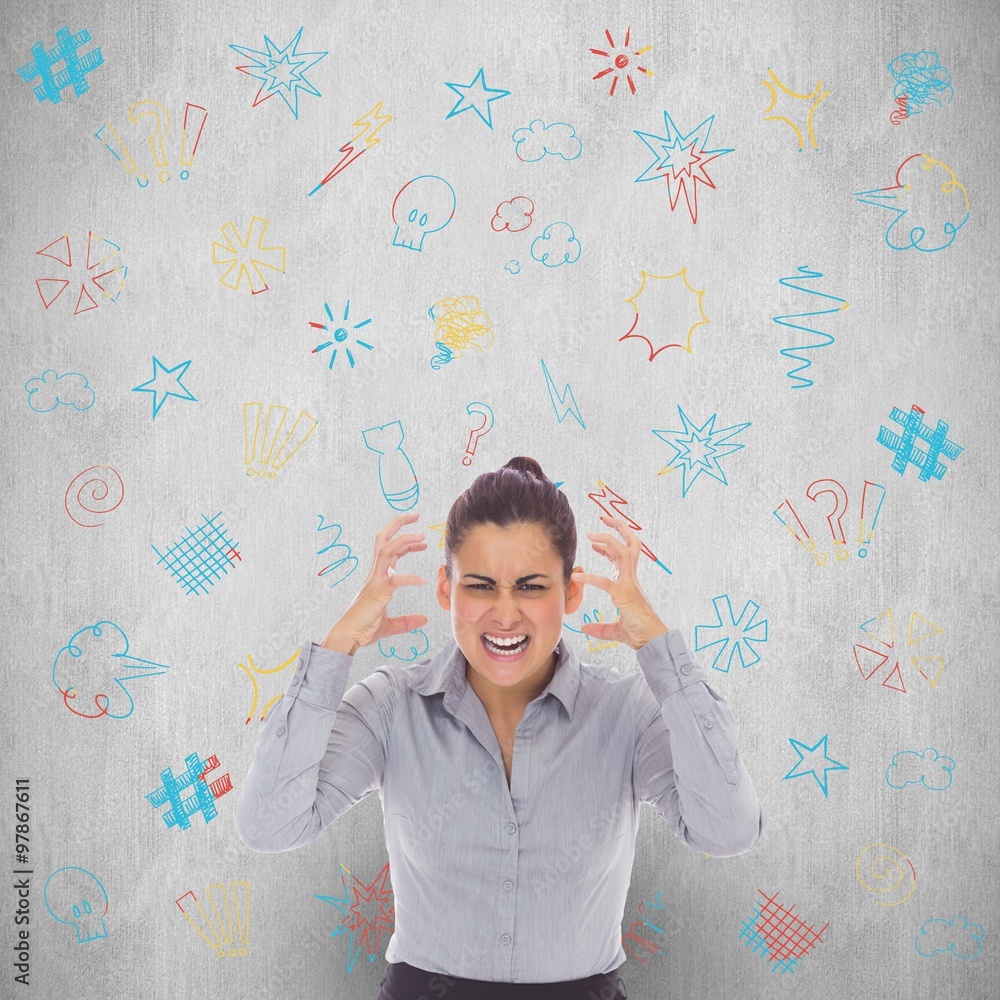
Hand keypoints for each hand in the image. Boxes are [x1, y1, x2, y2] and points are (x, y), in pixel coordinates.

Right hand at [335, 512, 429, 647]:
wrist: (349, 638)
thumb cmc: (364, 629)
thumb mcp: (390, 625)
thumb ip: (406, 621)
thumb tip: (423, 620)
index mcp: (377, 577)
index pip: (390, 551)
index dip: (405, 541)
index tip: (421, 538)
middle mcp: (375, 574)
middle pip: (383, 539)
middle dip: (398, 524)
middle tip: (415, 514)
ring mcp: (375, 581)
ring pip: (386, 550)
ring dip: (404, 540)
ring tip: (422, 536)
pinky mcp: (377, 591)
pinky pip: (395, 579)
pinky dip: (409, 578)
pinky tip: (422, 582)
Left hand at [572, 515, 667, 650]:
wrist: (651, 642)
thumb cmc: (638, 634)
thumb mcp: (615, 630)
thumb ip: (600, 628)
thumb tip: (585, 628)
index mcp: (629, 582)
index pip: (622, 556)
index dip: (609, 546)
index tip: (594, 542)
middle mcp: (631, 579)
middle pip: (631, 544)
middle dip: (619, 528)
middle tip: (604, 518)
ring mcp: (630, 584)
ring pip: (624, 552)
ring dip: (608, 540)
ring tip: (591, 534)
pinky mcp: (625, 595)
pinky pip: (607, 581)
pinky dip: (591, 578)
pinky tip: (578, 577)